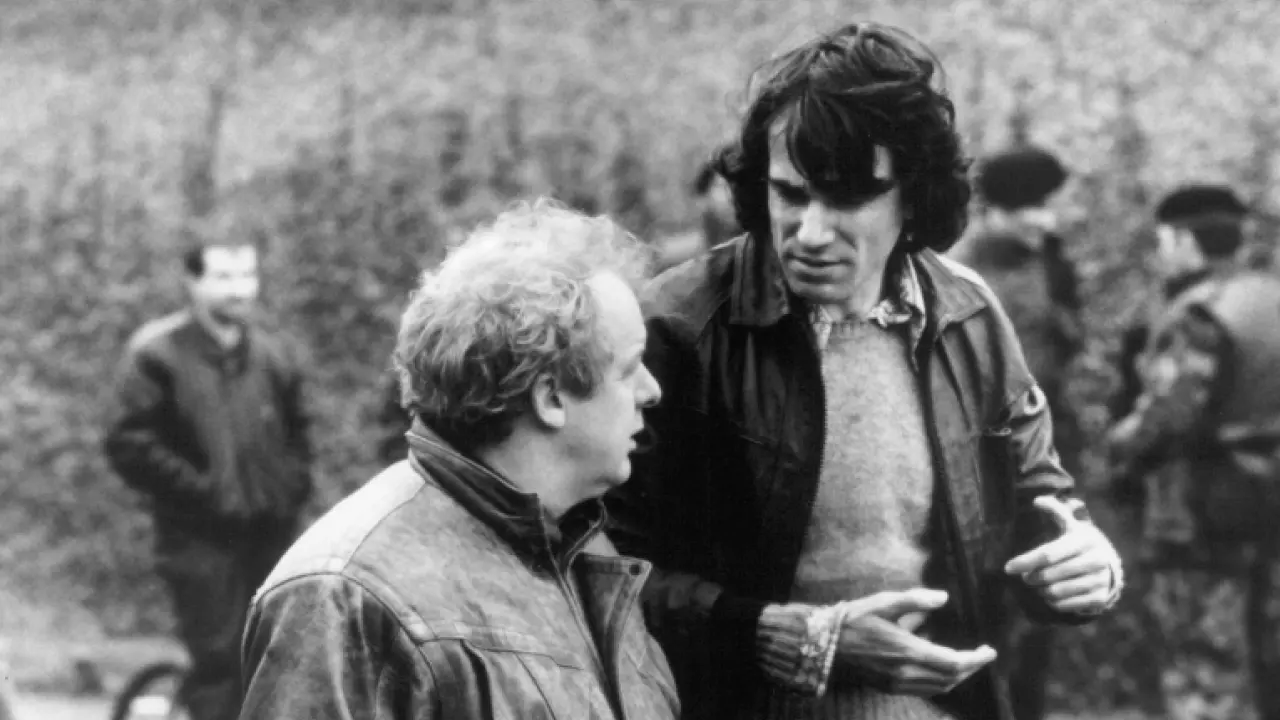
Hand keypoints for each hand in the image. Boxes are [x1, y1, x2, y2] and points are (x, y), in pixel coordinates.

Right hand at [835, 588, 996, 696]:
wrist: (825, 644)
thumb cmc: (854, 620)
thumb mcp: (884, 602)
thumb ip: (915, 600)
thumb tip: (943, 598)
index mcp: (907, 650)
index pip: (954, 663)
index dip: (976, 659)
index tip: (989, 651)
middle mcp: (905, 672)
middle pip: (951, 679)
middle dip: (971, 669)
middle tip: (981, 656)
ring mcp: (897, 683)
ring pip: (939, 688)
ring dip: (957, 678)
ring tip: (966, 663)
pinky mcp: (889, 687)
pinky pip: (925, 690)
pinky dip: (940, 682)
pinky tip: (941, 668)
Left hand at [1004, 495, 1120, 613]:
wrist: (1110, 566)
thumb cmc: (1080, 543)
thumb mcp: (1071, 525)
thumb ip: (1056, 511)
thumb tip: (1037, 500)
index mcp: (1084, 540)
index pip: (1047, 554)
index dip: (1025, 561)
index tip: (1008, 568)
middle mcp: (1096, 560)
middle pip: (1049, 575)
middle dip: (1031, 578)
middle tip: (1026, 577)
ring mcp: (1100, 580)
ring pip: (1055, 592)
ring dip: (1041, 590)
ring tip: (1039, 585)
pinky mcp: (1100, 598)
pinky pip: (1065, 605)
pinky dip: (1052, 602)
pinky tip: (1051, 594)